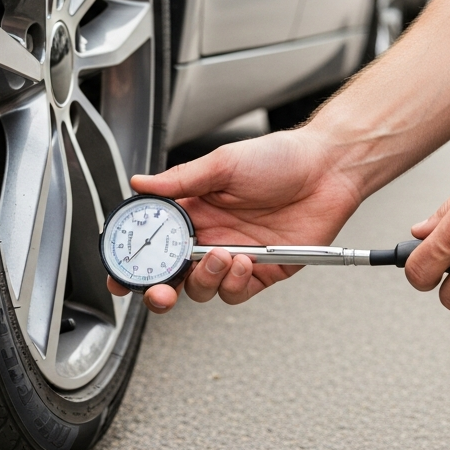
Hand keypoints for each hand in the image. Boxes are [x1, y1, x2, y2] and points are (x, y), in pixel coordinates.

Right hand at [105, 127, 363, 312]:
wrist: (327, 168)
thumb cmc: (279, 158)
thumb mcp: (223, 163)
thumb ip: (179, 180)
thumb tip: (140, 184)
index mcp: (194, 210)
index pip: (155, 242)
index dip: (135, 263)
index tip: (121, 277)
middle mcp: (210, 236)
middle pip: (172, 276)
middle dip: (160, 290)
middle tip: (160, 292)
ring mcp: (235, 256)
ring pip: (202, 288)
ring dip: (205, 279)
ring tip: (219, 255)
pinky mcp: (263, 271)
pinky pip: (237, 290)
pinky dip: (234, 282)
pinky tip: (244, 261)